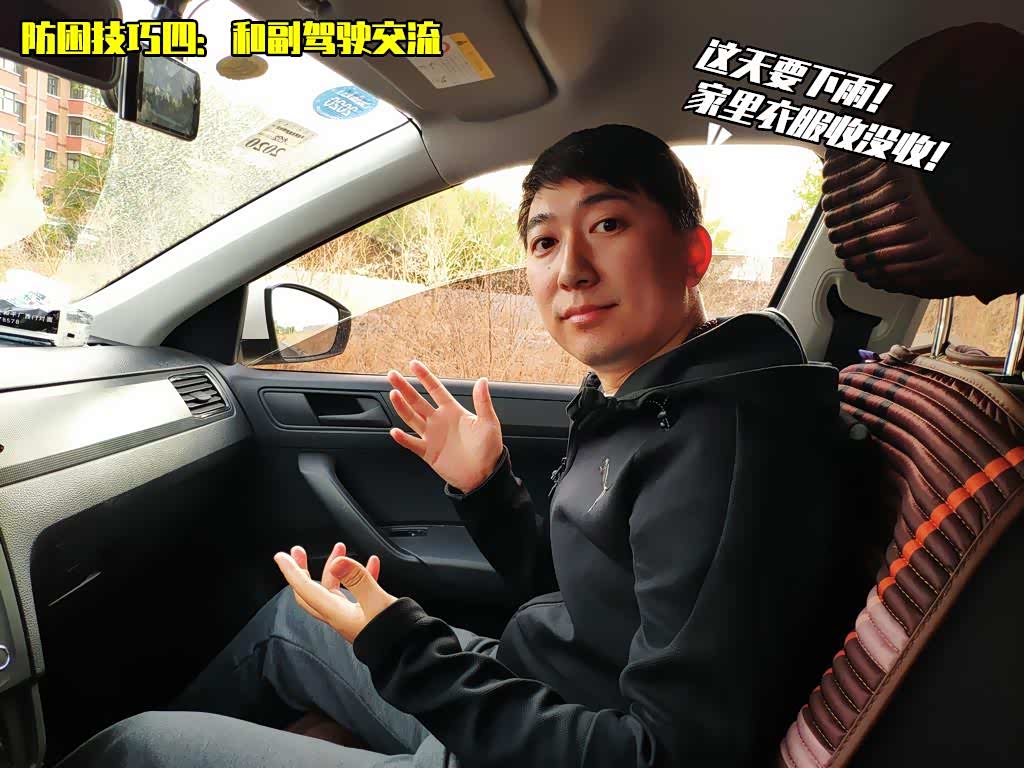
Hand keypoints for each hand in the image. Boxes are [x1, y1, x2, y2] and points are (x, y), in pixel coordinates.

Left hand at [275, 543, 394, 642]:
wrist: (405, 654)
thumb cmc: (391, 633)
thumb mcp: (376, 601)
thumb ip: (358, 579)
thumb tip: (338, 562)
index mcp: (335, 612)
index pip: (305, 588)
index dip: (291, 571)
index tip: (281, 555)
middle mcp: (336, 615)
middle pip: (310, 591)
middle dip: (302, 570)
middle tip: (299, 552)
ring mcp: (348, 616)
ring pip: (331, 589)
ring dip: (334, 568)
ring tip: (341, 550)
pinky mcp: (361, 615)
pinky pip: (353, 592)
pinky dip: (359, 576)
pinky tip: (372, 564)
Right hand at [387, 360, 503, 492]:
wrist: (484, 476)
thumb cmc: (489, 449)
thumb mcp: (489, 423)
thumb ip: (483, 402)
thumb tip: (482, 381)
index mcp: (453, 411)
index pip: (435, 389)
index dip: (424, 377)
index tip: (413, 364)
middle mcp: (439, 421)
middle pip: (417, 401)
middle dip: (404, 387)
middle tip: (392, 375)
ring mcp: (432, 436)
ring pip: (411, 418)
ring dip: (401, 407)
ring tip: (393, 394)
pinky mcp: (428, 453)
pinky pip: (412, 443)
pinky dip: (403, 438)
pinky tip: (395, 431)